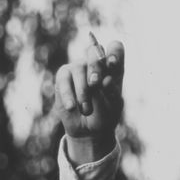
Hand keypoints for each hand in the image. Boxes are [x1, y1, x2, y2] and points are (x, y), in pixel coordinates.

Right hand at [54, 35, 124, 163]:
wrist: (89, 130)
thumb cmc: (105, 115)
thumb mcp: (112, 106)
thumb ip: (110, 92)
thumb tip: (106, 80)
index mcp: (113, 68)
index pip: (115, 49)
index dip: (114, 53)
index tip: (112, 64)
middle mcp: (96, 64)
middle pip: (95, 51)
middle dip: (95, 67)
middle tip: (95, 84)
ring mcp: (79, 68)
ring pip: (79, 67)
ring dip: (83, 89)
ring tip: (86, 109)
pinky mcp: (64, 76)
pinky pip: (64, 79)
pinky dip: (68, 94)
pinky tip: (72, 107)